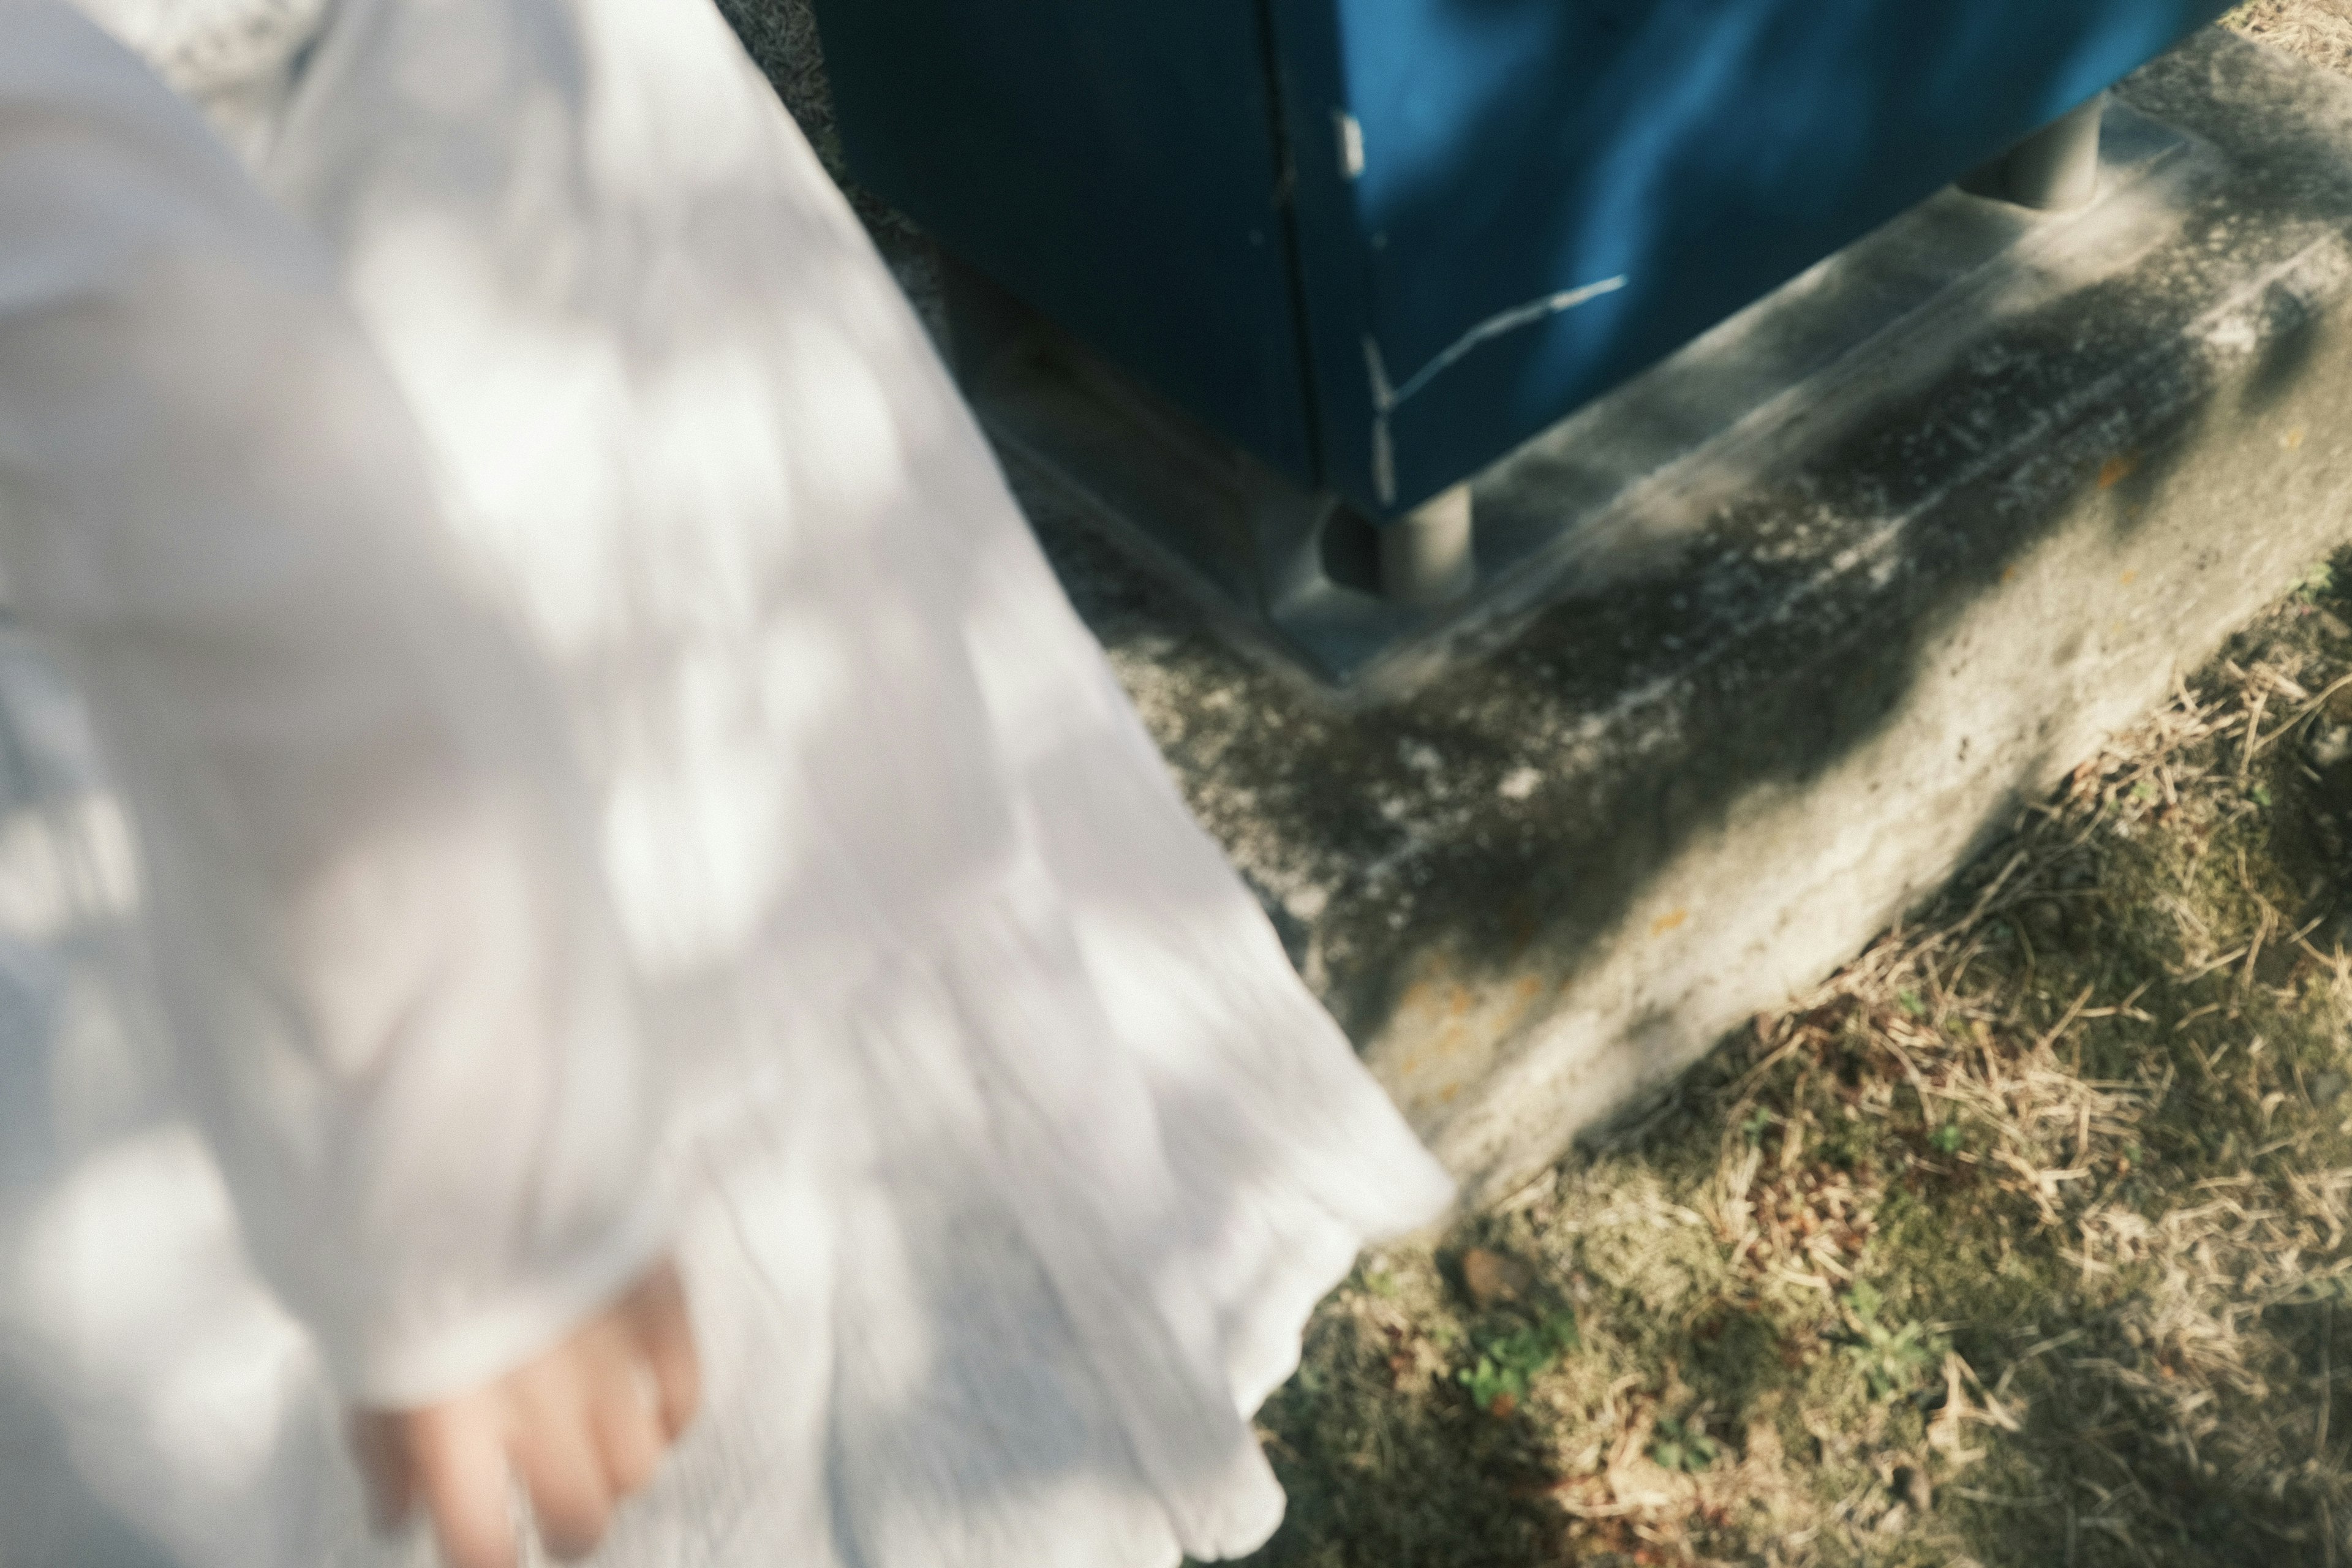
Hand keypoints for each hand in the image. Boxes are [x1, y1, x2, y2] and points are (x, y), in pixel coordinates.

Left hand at [348, 1260, 700, 1567]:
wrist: (463, 1126)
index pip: (487, 1548)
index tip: (494, 1552)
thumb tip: (396, 1522)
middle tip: (553, 1508)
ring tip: (592, 1443)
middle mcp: (535, 1398)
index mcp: (450, 1417)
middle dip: (567, 1528)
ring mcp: (604, 1349)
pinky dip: (668, 1415)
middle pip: (582, 1518)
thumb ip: (379, 1445)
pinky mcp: (654, 1297)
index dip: (492, 1564)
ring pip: (639, 1465)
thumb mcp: (364, 1346)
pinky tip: (643, 1406)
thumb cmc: (402, 1240)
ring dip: (615, 1470)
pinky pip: (684, 1392)